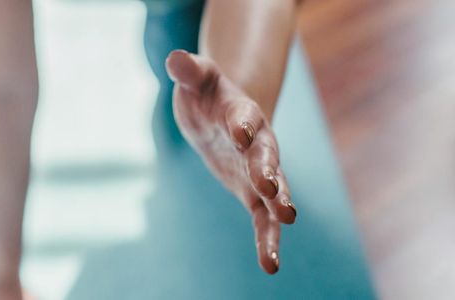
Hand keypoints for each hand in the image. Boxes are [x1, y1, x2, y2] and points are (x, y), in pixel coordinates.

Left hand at [166, 50, 297, 273]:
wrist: (223, 113)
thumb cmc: (206, 93)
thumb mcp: (194, 78)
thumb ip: (188, 70)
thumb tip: (174, 59)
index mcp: (240, 111)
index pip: (242, 117)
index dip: (241, 124)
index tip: (239, 133)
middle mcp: (256, 142)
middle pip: (266, 156)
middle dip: (268, 171)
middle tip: (273, 190)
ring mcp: (256, 169)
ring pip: (273, 191)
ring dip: (278, 208)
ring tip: (285, 224)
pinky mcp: (250, 192)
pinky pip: (262, 218)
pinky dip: (268, 238)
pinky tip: (271, 265)